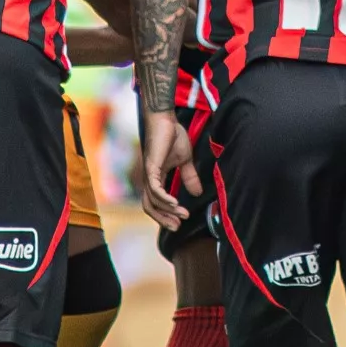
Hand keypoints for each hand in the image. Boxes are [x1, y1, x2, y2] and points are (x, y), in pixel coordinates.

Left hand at [140, 109, 200, 229]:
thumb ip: (189, 177)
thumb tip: (197, 193)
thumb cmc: (173, 136)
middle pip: (150, 207)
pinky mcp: (150, 168)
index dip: (166, 214)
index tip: (182, 220)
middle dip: (163, 219)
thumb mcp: (185, 160)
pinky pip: (155, 190)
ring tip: (182, 214)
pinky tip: (175, 203)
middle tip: (178, 227)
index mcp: (156, 178)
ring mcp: (148, 174)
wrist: (166, 119)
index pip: (156, 202)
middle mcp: (149, 179)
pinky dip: (164, 199)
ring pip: (152, 202)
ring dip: (167, 211)